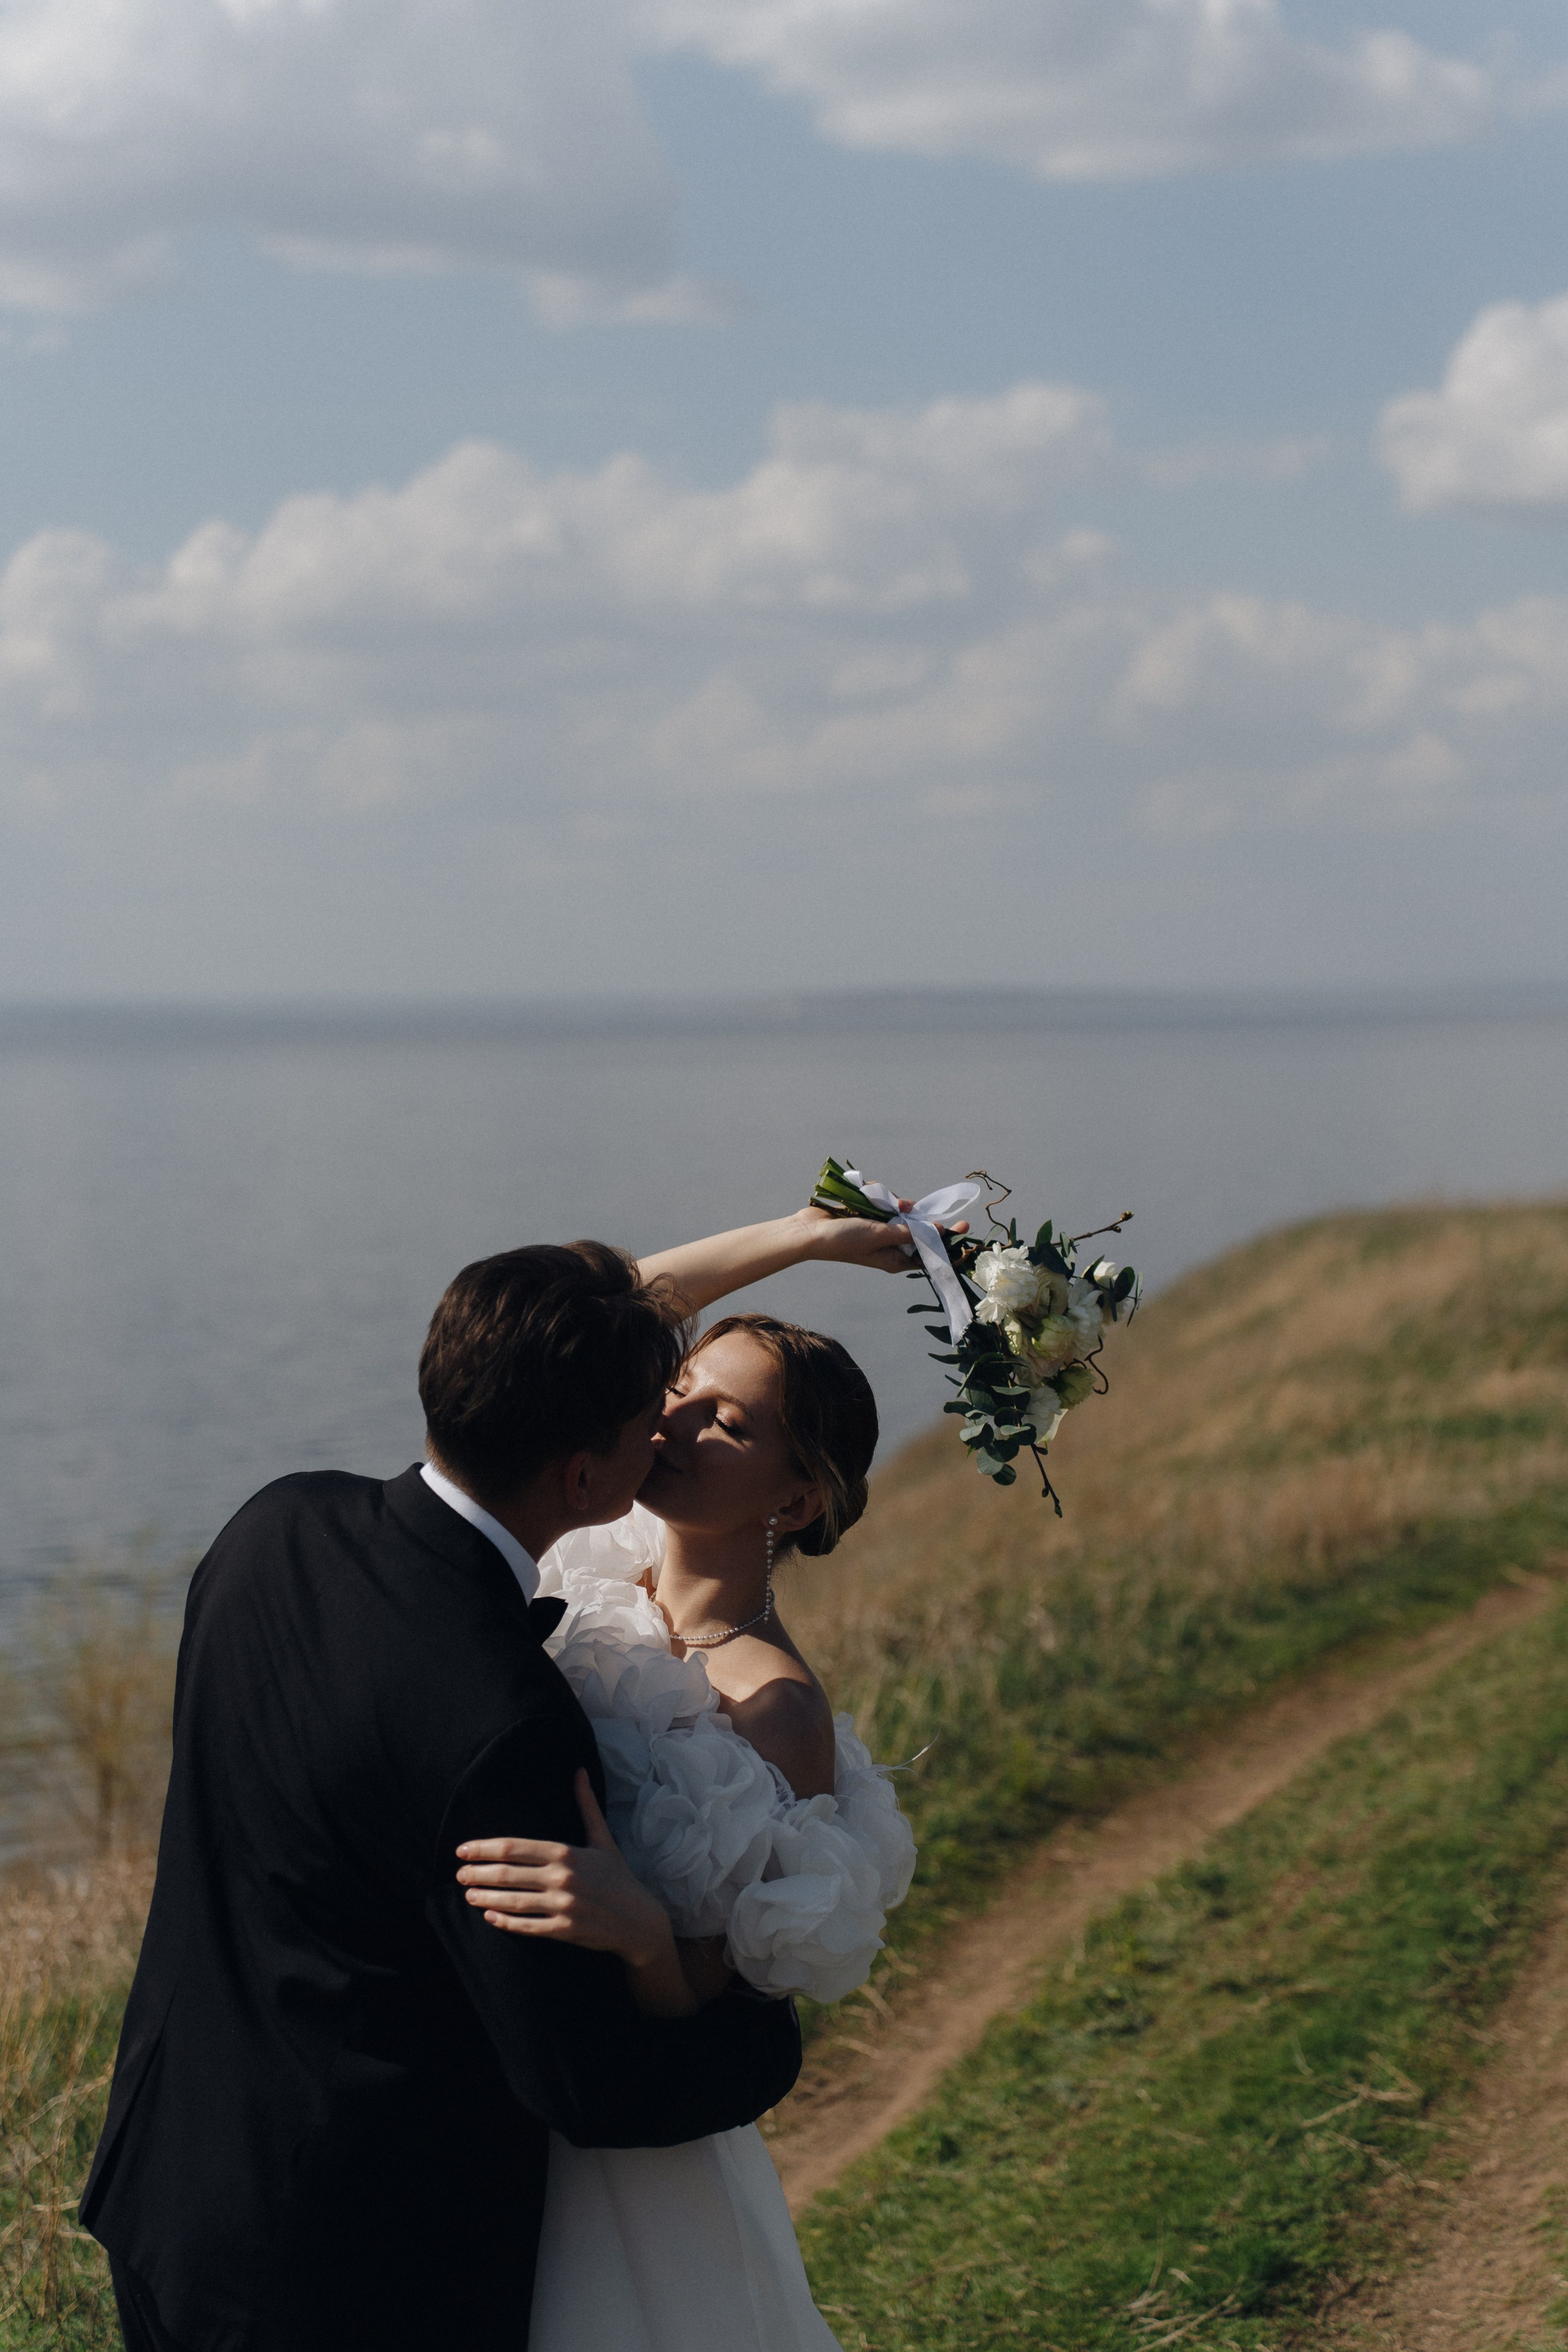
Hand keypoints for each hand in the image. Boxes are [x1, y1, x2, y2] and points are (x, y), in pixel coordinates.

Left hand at [456, 1770, 673, 1971]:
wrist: (639, 1920)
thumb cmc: (618, 1876)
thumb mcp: (602, 1839)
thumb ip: (586, 1805)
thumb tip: (579, 1771)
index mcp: (567, 1853)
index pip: (515, 1848)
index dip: (484, 1849)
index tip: (463, 1851)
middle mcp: (562, 1878)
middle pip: (508, 1875)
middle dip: (478, 1874)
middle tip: (458, 1875)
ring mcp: (563, 1906)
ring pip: (513, 1902)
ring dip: (486, 1898)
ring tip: (468, 1895)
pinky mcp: (565, 1930)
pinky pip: (527, 1926)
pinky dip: (505, 1922)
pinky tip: (490, 1917)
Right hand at [791, 1200, 968, 1273]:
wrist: (810, 1232)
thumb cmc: (845, 1240)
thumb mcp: (881, 1235)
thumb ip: (910, 1231)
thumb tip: (939, 1229)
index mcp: (897, 1259)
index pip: (931, 1253)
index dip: (949, 1242)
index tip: (965, 1228)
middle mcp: (891, 1245)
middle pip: (918, 1227)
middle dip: (914, 1214)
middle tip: (909, 1205)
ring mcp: (880, 1229)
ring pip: (900, 1210)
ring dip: (891, 1202)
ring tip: (876, 1201)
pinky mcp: (869, 1215)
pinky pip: (883, 1202)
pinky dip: (876, 1195)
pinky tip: (863, 1195)